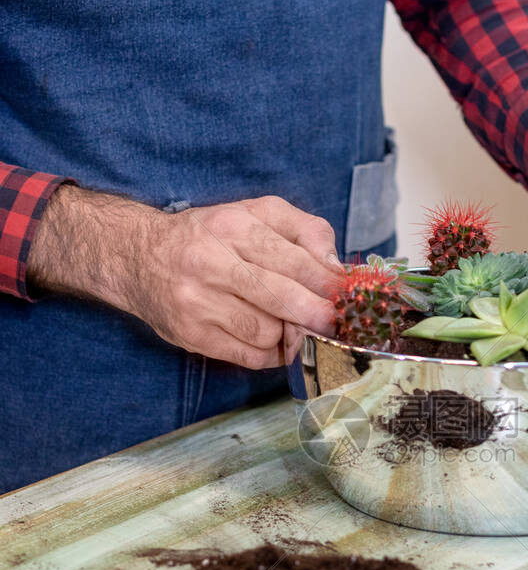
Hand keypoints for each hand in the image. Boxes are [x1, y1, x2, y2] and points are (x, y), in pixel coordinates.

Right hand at [28, 186, 344, 367]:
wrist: (138, 257)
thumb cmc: (210, 235)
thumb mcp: (256, 213)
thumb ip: (304, 230)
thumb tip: (336, 267)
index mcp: (232, 225)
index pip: (291, 257)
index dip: (326, 282)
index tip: (348, 297)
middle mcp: (210, 262)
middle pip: (280, 297)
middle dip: (315, 314)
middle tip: (335, 323)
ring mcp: (197, 302)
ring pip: (266, 332)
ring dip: (288, 334)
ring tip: (290, 324)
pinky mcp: (190, 334)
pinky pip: (248, 356)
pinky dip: (270, 354)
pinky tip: (273, 342)